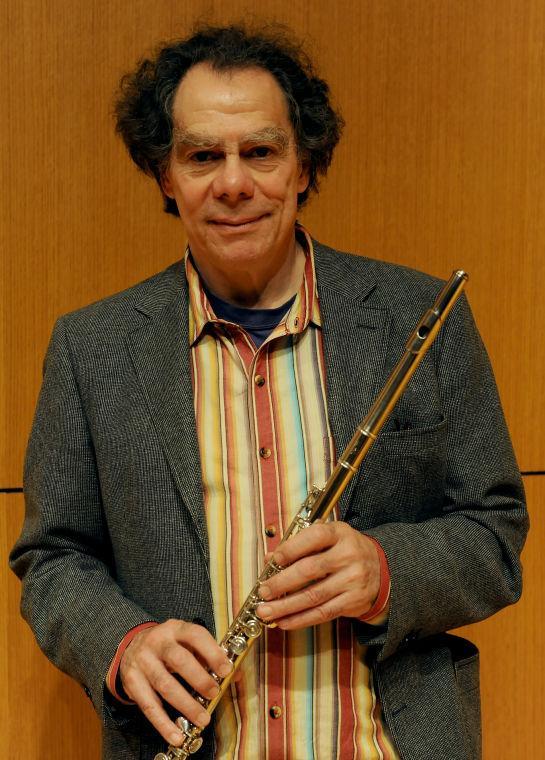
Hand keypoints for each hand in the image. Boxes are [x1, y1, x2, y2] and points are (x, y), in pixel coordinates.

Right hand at [119, 619, 232, 746]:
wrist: (131, 645)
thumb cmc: (168, 646)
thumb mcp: (186, 642)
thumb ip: (208, 655)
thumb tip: (234, 675)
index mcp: (176, 629)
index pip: (195, 636)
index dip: (212, 652)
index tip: (227, 670)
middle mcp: (157, 642)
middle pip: (178, 660)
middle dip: (199, 679)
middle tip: (214, 693)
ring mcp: (142, 662)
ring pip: (164, 685)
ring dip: (186, 705)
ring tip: (203, 719)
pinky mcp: (132, 682)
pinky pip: (149, 706)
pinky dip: (163, 723)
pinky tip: (177, 735)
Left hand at [255, 522, 380, 628]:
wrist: (381, 569)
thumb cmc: (345, 550)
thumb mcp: (328, 538)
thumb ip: (300, 545)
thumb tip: (269, 559)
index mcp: (339, 533)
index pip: (314, 537)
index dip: (291, 548)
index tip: (273, 560)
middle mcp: (348, 555)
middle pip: (310, 570)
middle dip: (282, 583)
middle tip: (263, 591)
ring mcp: (352, 580)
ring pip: (313, 596)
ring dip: (286, 606)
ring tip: (266, 612)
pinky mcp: (353, 601)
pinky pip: (323, 613)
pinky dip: (300, 619)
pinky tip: (284, 621)